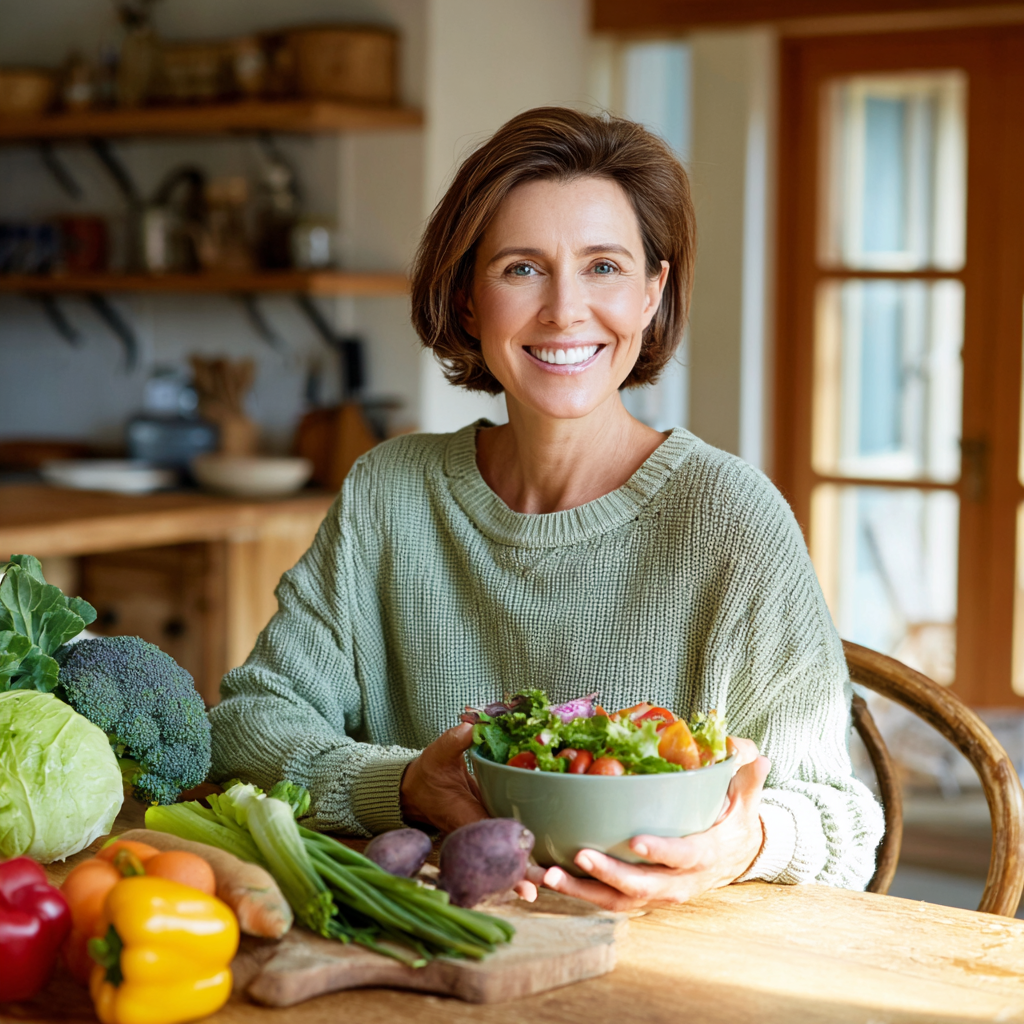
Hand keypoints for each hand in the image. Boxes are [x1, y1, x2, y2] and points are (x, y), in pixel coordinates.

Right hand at [400, 725, 539, 901]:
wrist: (418, 789)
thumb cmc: (428, 773)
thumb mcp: (439, 753)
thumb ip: (455, 740)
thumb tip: (472, 726)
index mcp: (465, 816)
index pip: (490, 839)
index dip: (508, 855)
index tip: (527, 870)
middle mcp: (478, 830)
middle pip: (502, 856)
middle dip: (522, 872)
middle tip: (546, 882)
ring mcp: (486, 831)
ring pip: (507, 854)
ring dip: (527, 868)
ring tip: (551, 880)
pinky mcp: (491, 825)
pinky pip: (508, 841)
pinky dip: (524, 853)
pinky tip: (545, 863)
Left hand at [525, 738, 769, 910]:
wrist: (734, 857)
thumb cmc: (734, 819)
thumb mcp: (746, 795)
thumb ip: (746, 772)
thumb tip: (750, 751)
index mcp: (705, 854)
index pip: (683, 856)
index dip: (661, 852)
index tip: (635, 841)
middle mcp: (679, 881)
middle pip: (642, 887)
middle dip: (609, 875)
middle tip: (578, 856)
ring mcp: (657, 894)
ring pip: (618, 901)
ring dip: (581, 891)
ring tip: (549, 875)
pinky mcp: (639, 897)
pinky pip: (606, 901)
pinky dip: (577, 893)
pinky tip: (547, 877)